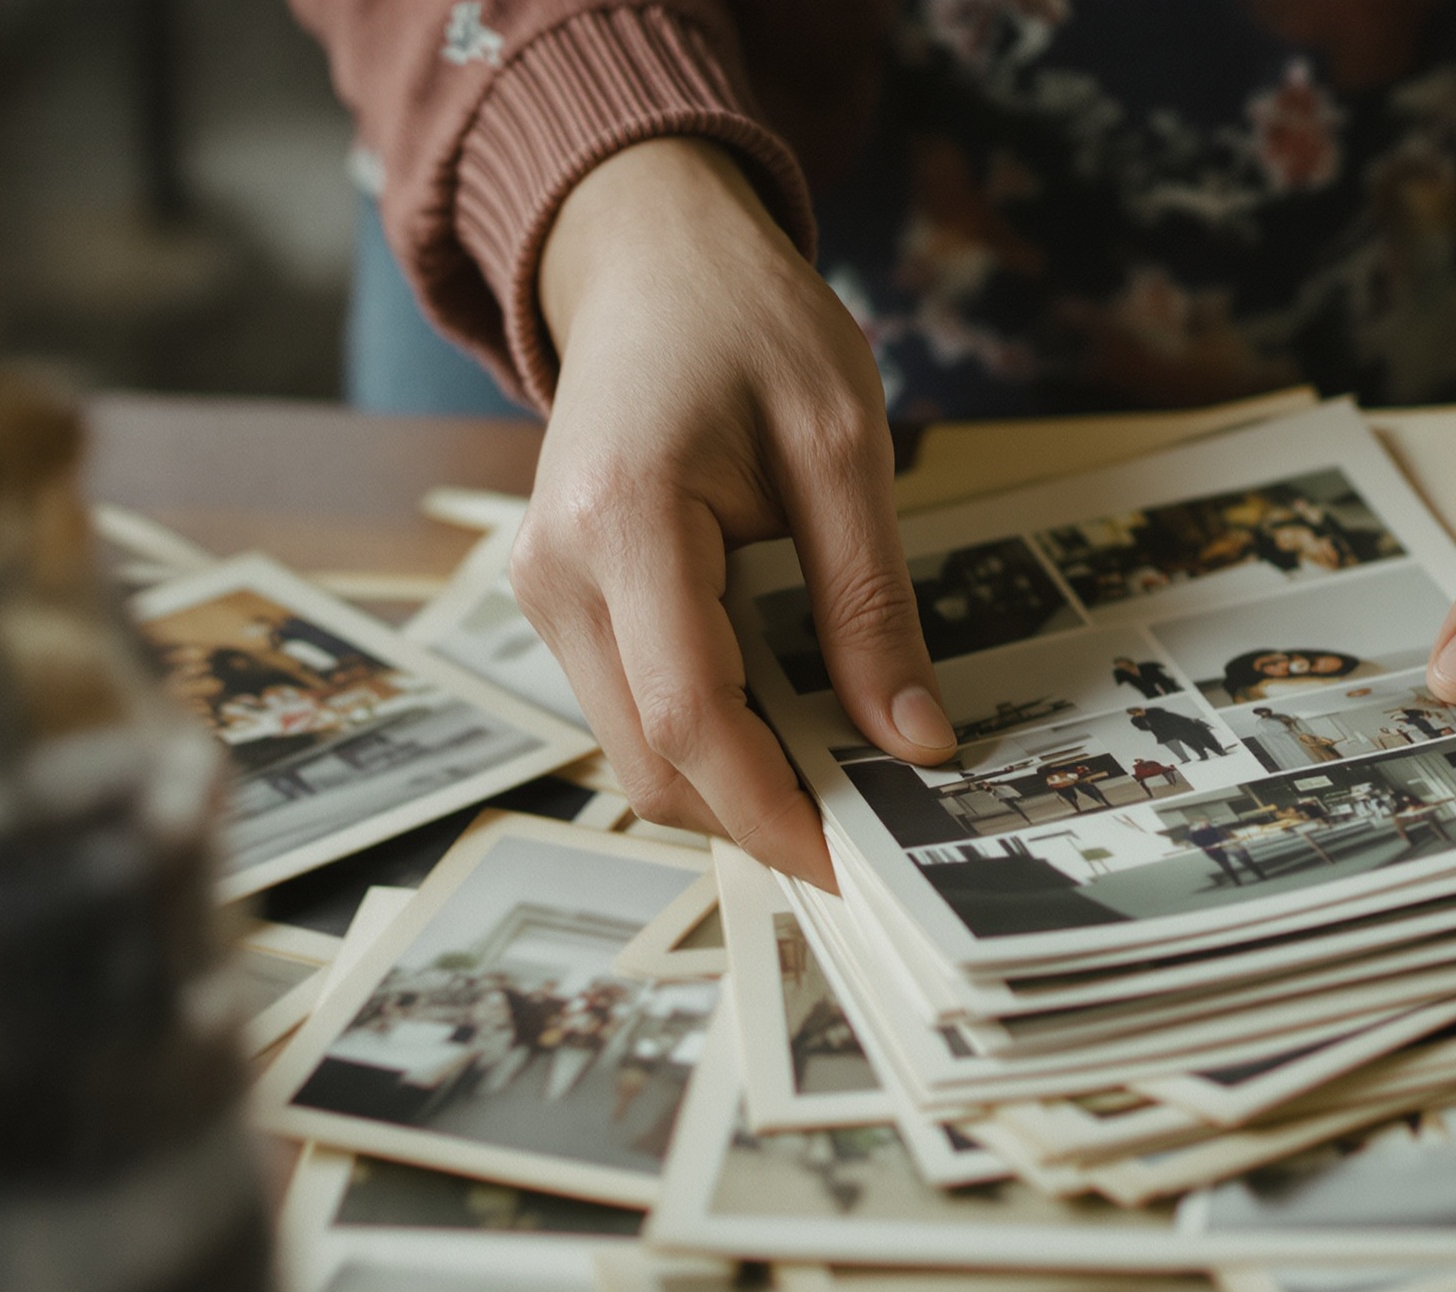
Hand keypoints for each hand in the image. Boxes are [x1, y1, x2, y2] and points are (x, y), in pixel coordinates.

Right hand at [521, 139, 955, 889]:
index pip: (688, 714)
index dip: (770, 808)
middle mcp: (557, 571)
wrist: (651, 264)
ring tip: (843, 774)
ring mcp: (544, 591)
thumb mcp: (843, 445)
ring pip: (634, 749)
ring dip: (733, 782)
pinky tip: (789, 719)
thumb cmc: (748, 326)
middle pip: (651, 760)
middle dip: (757, 815)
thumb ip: (871, 602)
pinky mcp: (559, 601)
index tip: (851, 863)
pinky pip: (631, 706)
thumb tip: (911, 739)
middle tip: (872, 832)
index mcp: (622, 518)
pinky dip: (708, 737)